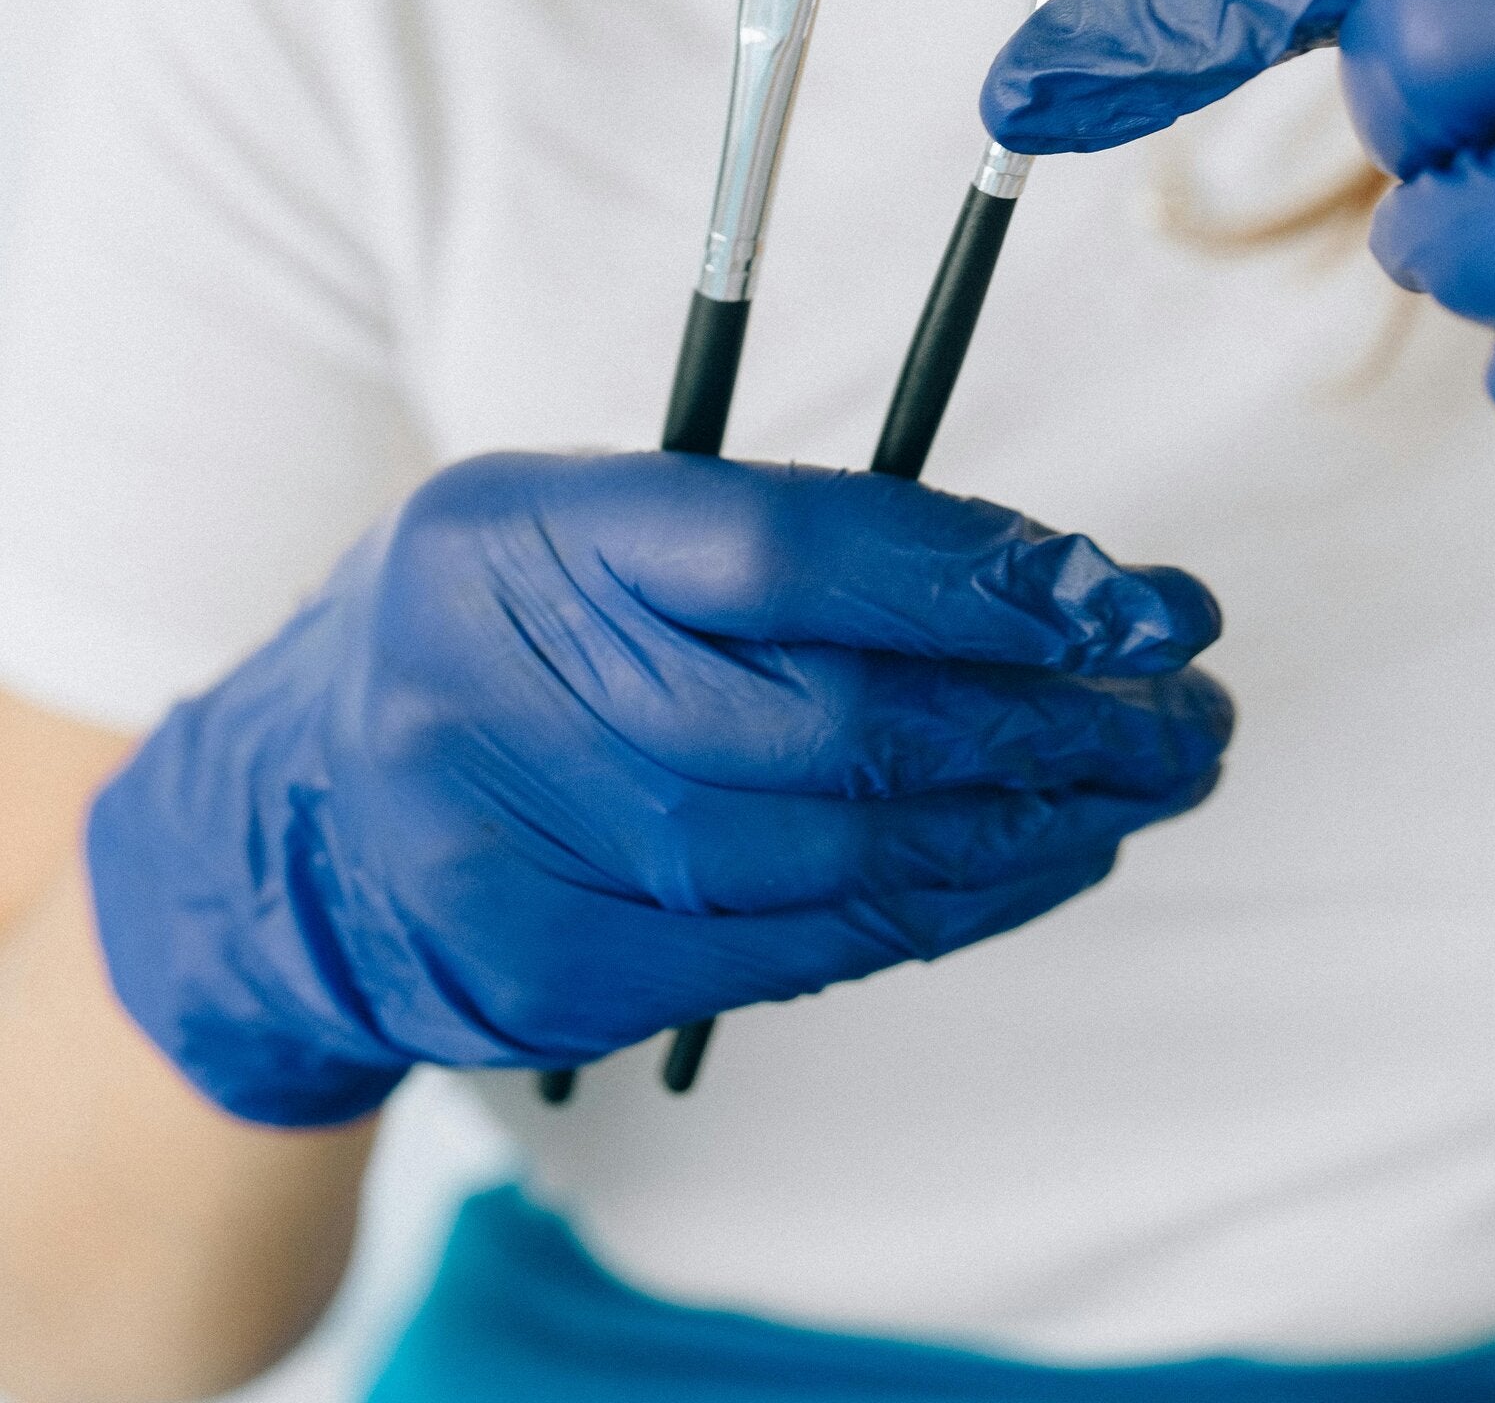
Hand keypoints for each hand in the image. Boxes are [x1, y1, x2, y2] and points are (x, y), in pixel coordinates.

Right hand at [87, 454, 1228, 1125]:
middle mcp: (511, 687)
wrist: (301, 821)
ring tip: (1155, 774)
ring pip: (839, 852)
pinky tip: (1051, 859)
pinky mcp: (561, 979)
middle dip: (1051, 714)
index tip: (1129, 591)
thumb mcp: (590, 518)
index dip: (978, 576)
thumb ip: (777, 534)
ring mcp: (527, 852)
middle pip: (837, 720)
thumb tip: (1036, 579)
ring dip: (1032, 820)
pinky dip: (949, 904)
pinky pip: (803, 948)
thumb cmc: (498, 627)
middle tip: (1190, 699)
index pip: (785, 547)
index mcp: (526, 526)